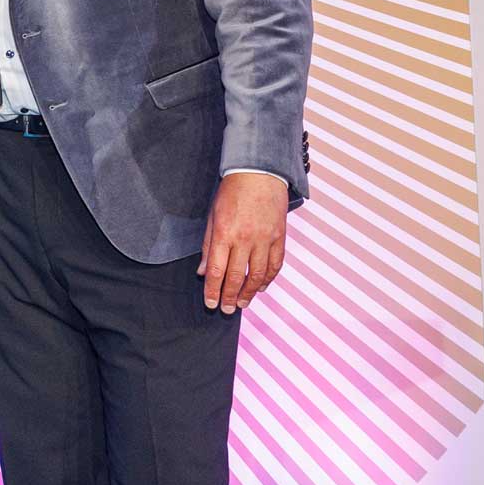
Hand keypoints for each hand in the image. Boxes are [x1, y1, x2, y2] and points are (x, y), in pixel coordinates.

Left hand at [200, 173, 287, 312]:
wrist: (259, 174)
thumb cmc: (231, 193)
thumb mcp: (212, 217)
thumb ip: (208, 246)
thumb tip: (203, 272)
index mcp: (225, 234)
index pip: (217, 271)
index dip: (213, 291)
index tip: (211, 303)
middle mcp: (245, 239)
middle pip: (237, 277)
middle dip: (230, 297)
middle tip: (227, 310)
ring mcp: (264, 239)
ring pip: (258, 275)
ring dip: (249, 293)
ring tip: (242, 303)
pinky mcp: (279, 237)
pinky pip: (275, 264)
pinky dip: (268, 279)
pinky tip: (260, 287)